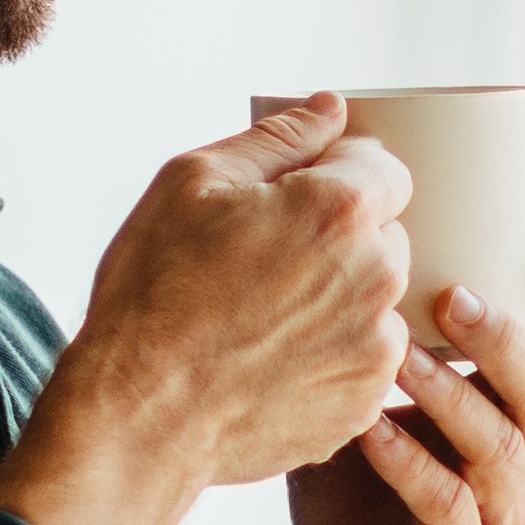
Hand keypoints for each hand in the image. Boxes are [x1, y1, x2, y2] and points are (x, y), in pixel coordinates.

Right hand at [100, 94, 420, 492]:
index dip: (339, 175)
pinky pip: (364, 359)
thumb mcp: (192, 183)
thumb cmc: (153, 293)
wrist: (138, 416)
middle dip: (341, 238)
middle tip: (267, 262)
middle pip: (386, 235)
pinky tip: (272, 360)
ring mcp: (377, 347)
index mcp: (340, 210)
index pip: (384, 168)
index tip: (299, 198)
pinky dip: (331, 354)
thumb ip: (277, 139)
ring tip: (263, 317)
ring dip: (339, 298)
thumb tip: (330, 109)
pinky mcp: (366, 402)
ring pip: (377, 300)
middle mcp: (376, 276)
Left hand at [282, 246, 524, 524]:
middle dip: (502, 337)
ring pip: (501, 446)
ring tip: (403, 353)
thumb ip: (364, 361)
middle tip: (453, 292)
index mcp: (514, 429)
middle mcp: (521, 472)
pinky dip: (407, 461)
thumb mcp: (370, 426)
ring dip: (451, 392)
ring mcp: (496, 524)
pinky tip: (369, 428)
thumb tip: (315, 270)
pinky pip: (446, 507)